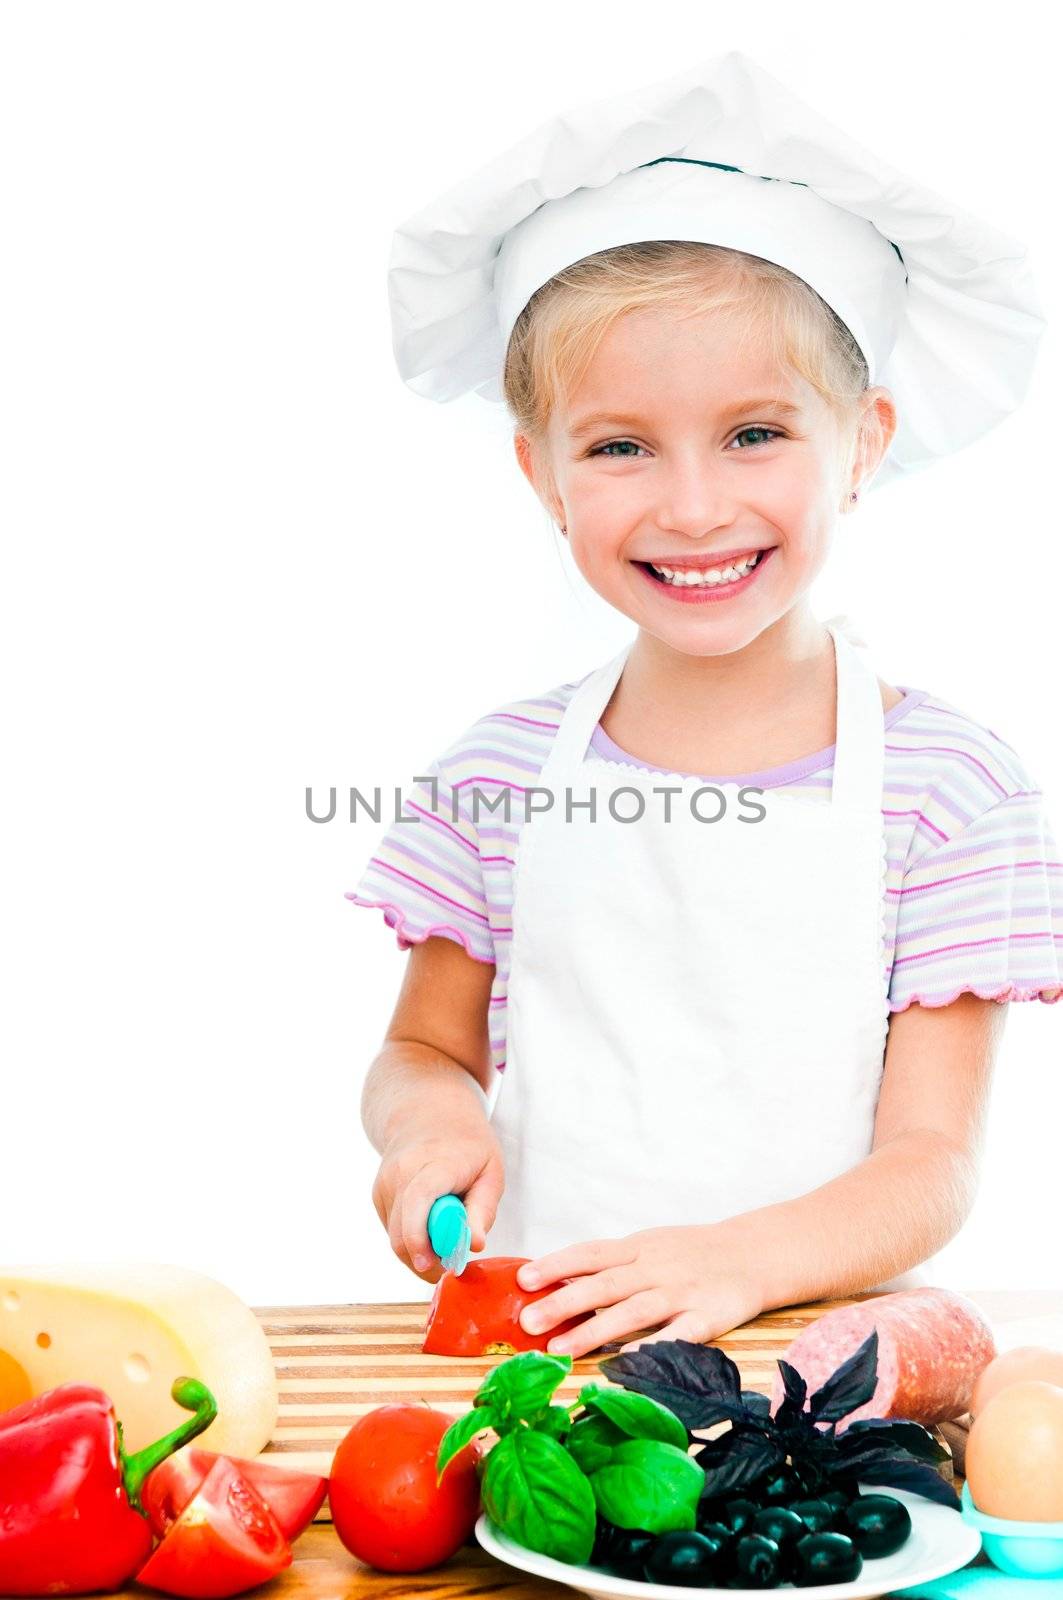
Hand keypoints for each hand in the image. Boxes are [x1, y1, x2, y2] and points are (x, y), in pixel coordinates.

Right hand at [371, 1115, 503, 1284]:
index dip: (420, 1238)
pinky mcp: (378, 1194)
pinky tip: (430, 1220)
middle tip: (452, 1264)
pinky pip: (393, 1230)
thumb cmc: (466, 1144)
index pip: (417, 1202)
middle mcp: (401, 1172)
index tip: (435, 1266)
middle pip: (401, 1232)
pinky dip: (412, 1237)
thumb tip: (475, 1245)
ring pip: (395, 1237)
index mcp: (435, 1163)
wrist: (429, 1113)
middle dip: (425, 1260)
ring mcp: (385, 1183)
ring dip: (420, 1249)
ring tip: (446, 1231)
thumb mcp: (491, 1171)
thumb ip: (483, 1209)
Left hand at [512, 1222, 763, 1358]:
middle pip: (604, 1285)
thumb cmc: (694, 1253)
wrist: (755, 1253)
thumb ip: (614, 1263)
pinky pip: (674, 1336)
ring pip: (631, 1311)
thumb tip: (561, 1280)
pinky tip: (624, 1365)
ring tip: (559, 1349)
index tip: (523, 1278)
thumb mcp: (652, 1245)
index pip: (591, 1254)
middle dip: (563, 1303)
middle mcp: (655, 1268)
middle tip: (528, 1322)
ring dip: (593, 1331)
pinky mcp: (706, 1319)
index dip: (557, 1265)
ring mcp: (680, 1293)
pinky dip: (649, 1349)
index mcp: (639, 1247)